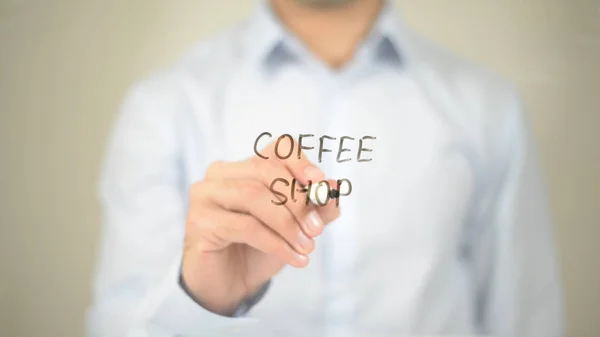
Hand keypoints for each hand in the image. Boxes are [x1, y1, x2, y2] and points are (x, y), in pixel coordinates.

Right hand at [181, 140, 340, 314]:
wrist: (231, 283)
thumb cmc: (260, 248)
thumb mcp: (296, 226)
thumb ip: (316, 207)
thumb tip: (334, 187)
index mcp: (247, 166)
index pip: (277, 148)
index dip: (301, 163)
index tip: (320, 186)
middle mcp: (222, 173)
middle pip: (266, 171)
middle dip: (297, 201)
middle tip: (317, 230)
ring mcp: (206, 194)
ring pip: (254, 196)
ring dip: (287, 224)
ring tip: (306, 247)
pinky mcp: (200, 221)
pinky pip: (245, 226)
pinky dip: (275, 243)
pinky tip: (293, 258)